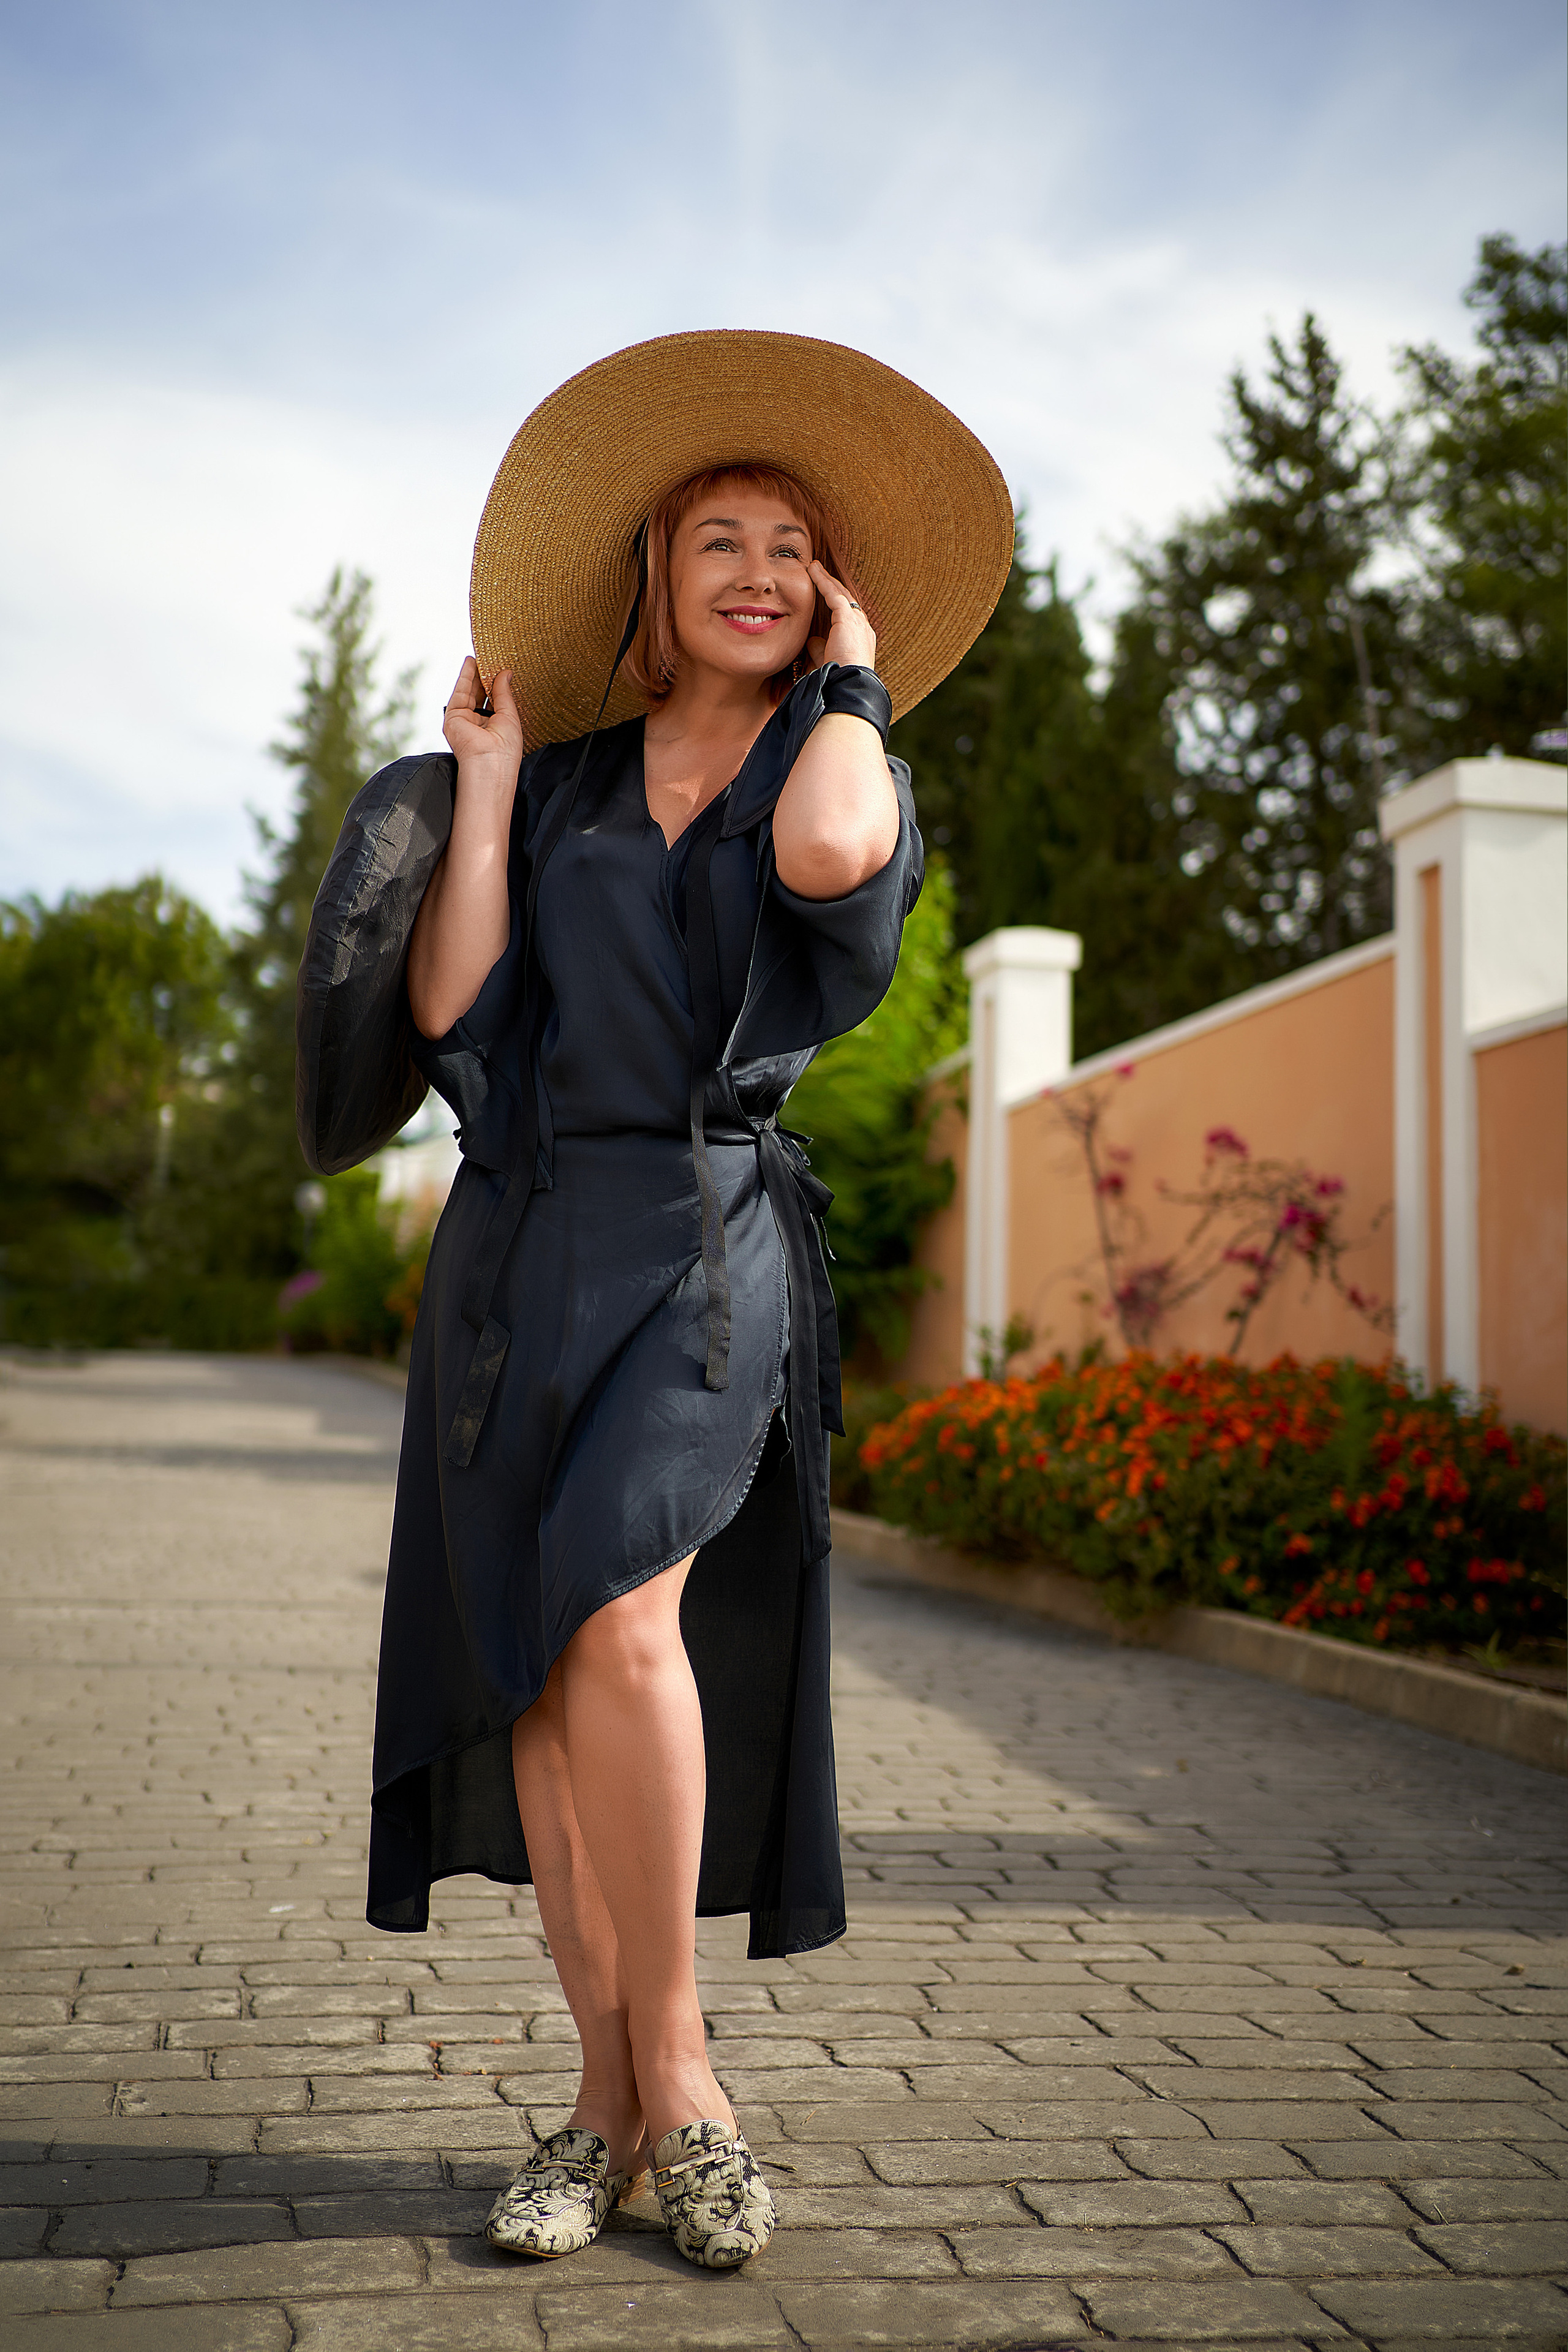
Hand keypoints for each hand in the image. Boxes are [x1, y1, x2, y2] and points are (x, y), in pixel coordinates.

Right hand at [442, 657, 523, 778]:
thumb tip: (505, 674)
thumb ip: (504, 692)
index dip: (497, 685)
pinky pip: (460, 692)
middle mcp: (479, 724)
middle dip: (485, 676)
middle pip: (481, 694)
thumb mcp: (510, 715)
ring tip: (482, 656)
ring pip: (470, 691)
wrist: (490, 764)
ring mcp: (465, 720)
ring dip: (475, 673)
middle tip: (491, 658)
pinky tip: (471, 663)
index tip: (501, 668)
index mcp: (495, 727)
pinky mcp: (453, 717)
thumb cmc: (505, 750)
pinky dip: (465, 677)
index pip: (494, 701)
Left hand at [806, 561, 876, 672]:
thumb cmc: (836, 679)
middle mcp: (862, 628)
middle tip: (818, 573)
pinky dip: (823, 581)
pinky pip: (834, 594)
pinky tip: (812, 571)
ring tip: (814, 567)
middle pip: (847, 600)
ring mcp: (857, 621)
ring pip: (841, 594)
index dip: (835, 603)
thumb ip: (820, 650)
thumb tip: (812, 640)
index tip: (824, 594)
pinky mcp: (848, 618)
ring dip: (826, 579)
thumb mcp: (827, 661)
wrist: (846, 685)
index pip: (847, 616)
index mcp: (860, 640)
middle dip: (832, 586)